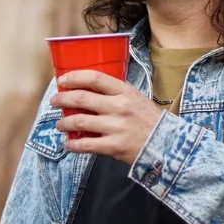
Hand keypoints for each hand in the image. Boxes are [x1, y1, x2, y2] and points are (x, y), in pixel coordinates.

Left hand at [50, 70, 164, 164]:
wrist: (169, 145)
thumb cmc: (149, 121)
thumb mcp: (136, 99)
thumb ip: (115, 94)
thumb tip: (87, 90)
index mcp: (125, 92)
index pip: (94, 78)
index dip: (74, 77)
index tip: (62, 80)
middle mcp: (120, 107)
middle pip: (82, 98)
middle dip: (62, 99)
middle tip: (54, 101)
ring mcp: (117, 127)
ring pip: (80, 121)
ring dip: (64, 123)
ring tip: (60, 124)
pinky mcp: (115, 146)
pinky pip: (86, 145)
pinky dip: (73, 145)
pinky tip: (69, 144)